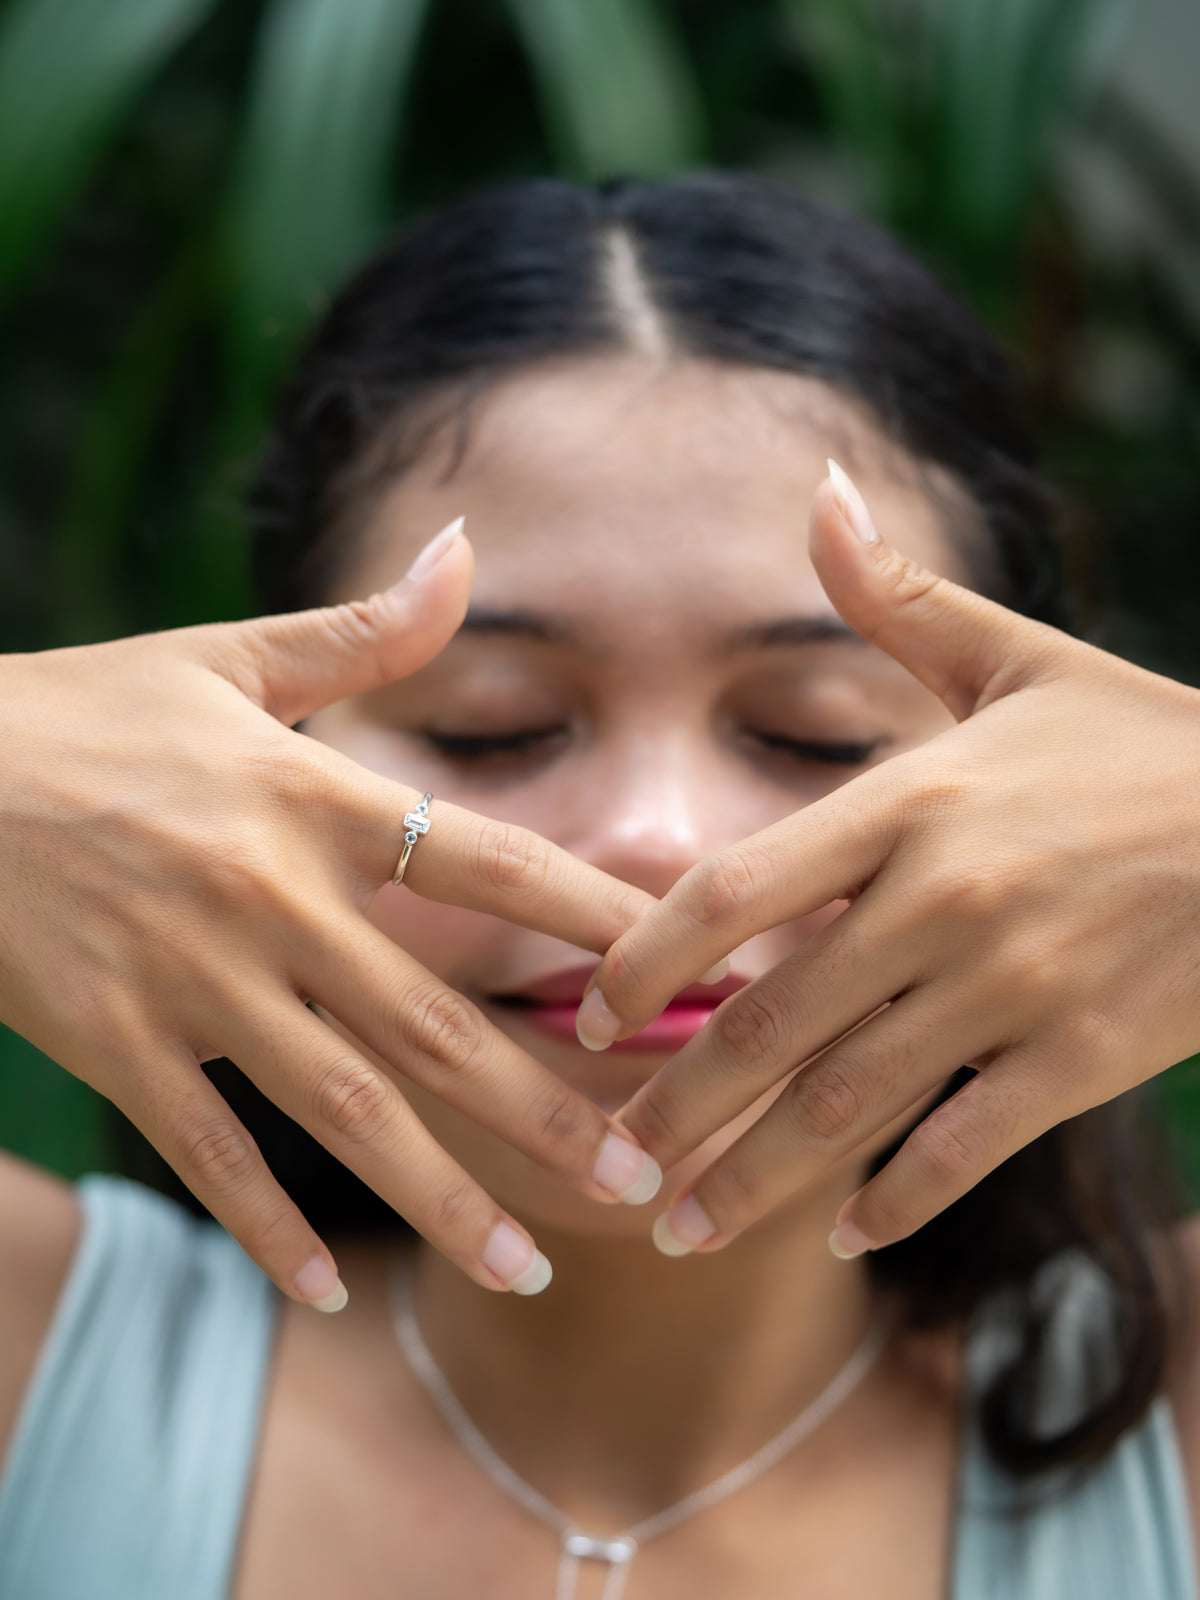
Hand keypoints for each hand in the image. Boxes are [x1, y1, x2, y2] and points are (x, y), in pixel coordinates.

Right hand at [0, 521, 660, 1306]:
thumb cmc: (91, 712)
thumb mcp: (230, 658)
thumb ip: (364, 631)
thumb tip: (467, 549)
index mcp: (314, 798)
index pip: (488, 863)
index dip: (591, 916)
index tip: (673, 974)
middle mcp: (272, 897)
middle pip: (436, 1023)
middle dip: (545, 1110)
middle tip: (638, 1177)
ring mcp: (194, 980)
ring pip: (344, 1110)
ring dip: (442, 1199)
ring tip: (527, 1275)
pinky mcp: (117, 1043)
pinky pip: (212, 1155)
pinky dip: (273, 1228)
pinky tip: (335, 1290)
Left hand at [579, 469, 1199, 1257]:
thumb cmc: (1140, 740)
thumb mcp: (1018, 660)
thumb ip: (900, 598)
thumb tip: (822, 494)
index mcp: (910, 799)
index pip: (732, 890)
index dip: (643, 961)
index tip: (590, 1015)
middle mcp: (943, 898)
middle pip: (769, 1023)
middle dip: (677, 1106)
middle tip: (610, 1160)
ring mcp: (1014, 985)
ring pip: (848, 1104)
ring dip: (755, 1178)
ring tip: (684, 1233)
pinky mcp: (1082, 1057)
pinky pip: (963, 1145)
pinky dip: (896, 1198)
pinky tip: (839, 1235)